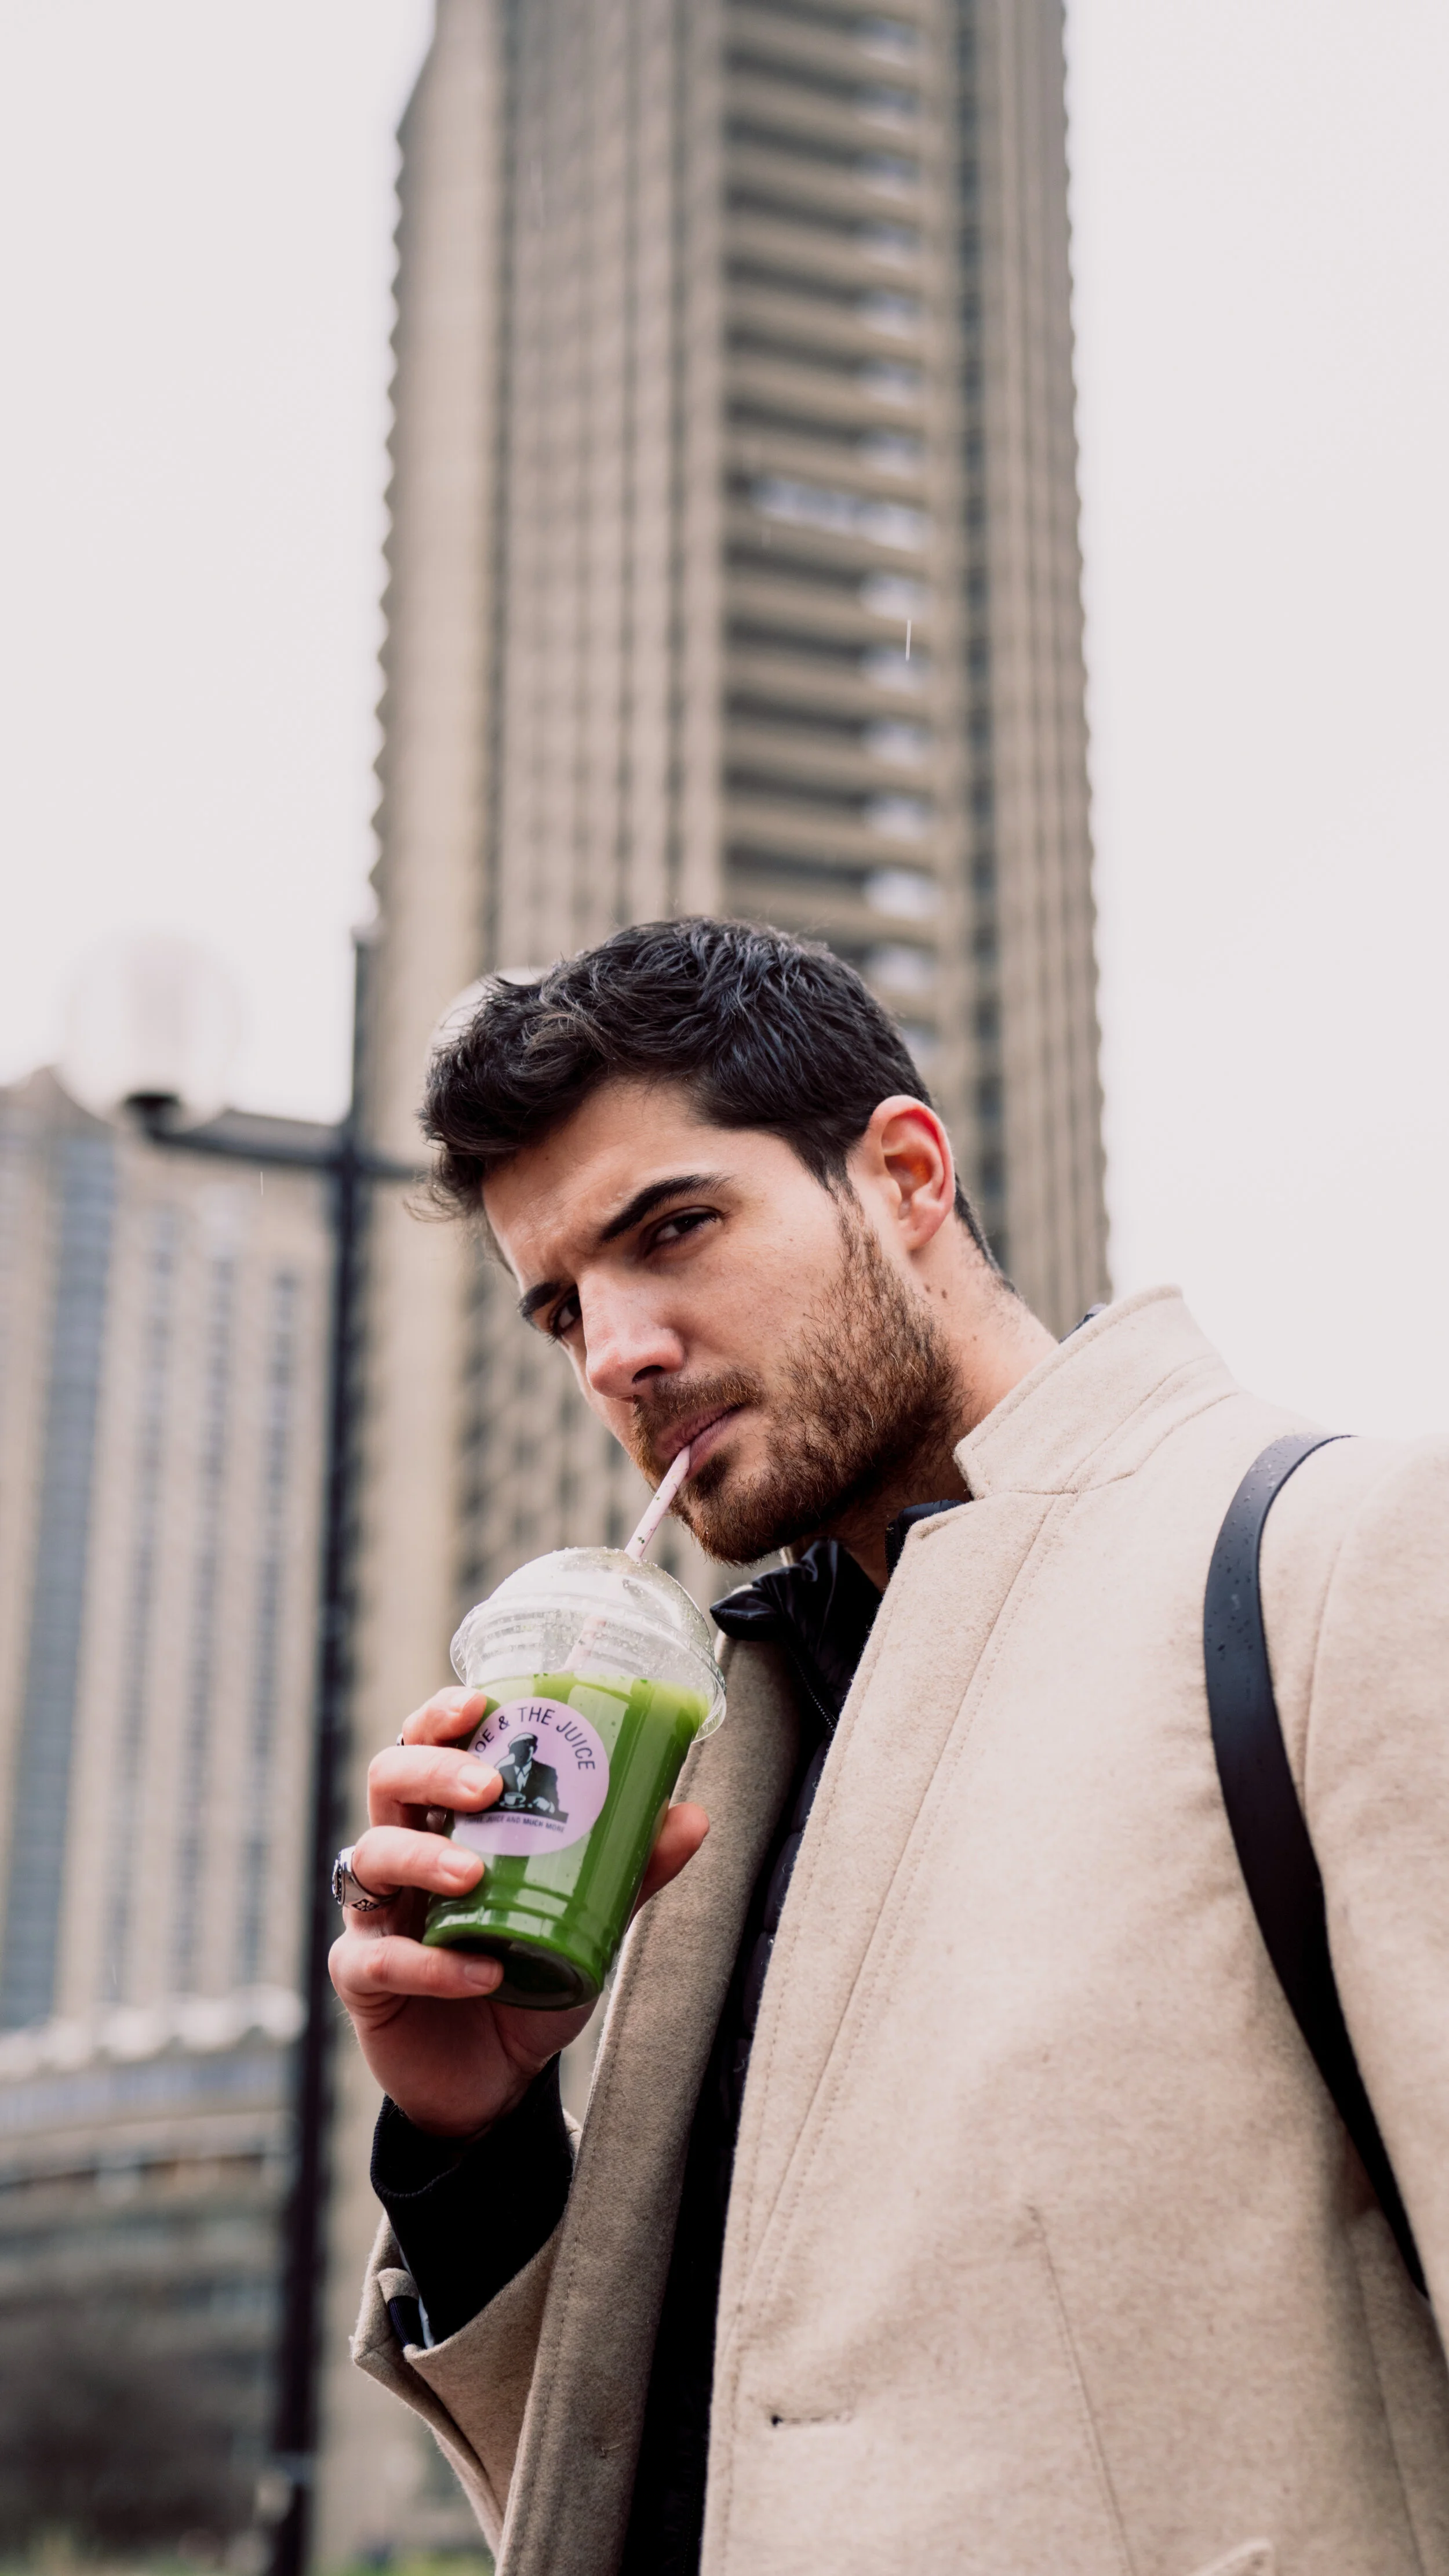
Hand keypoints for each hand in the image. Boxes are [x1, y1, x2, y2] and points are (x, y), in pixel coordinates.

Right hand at [328, 1686, 708, 2137]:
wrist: (497, 2080)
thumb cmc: (529, 1978)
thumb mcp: (584, 1919)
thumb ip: (627, 1869)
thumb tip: (691, 1816)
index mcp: (445, 1821)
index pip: (425, 1745)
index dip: (439, 1716)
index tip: (478, 1703)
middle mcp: (400, 1853)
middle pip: (387, 1780)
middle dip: (433, 1770)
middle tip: (487, 1786)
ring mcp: (375, 1913)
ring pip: (370, 1857)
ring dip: (423, 1856)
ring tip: (473, 1873)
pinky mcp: (362, 1977)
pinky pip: (378, 1958)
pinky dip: (430, 1963)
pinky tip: (479, 1972)